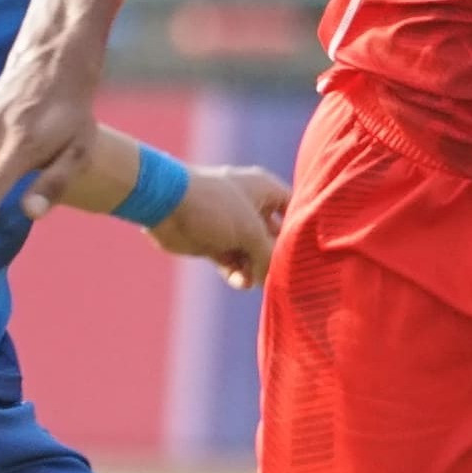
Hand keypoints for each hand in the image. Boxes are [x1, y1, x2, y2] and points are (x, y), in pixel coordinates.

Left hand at [151, 158, 287, 288]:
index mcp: (264, 190)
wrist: (165, 204)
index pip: (293, 209)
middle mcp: (251, 206)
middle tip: (280, 277)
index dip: (300, 231)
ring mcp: (231, 225)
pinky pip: (233, 262)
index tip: (306, 255)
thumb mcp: (251, 231)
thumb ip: (268, 256)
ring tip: (254, 281)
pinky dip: (238, 273)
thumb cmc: (214, 206)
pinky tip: (239, 282)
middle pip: (274, 237)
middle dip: (275, 257)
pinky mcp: (214, 242)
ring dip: (256, 269)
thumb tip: (273, 279)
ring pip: (253, 253)